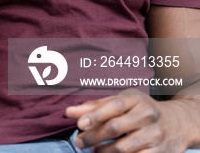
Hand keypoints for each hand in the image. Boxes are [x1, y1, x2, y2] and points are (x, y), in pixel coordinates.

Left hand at [65, 89, 187, 151]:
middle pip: (115, 128)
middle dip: (93, 136)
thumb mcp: (122, 102)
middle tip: (79, 142)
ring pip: (123, 148)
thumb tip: (69, 112)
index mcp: (136, 100)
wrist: (177, 123)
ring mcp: (155, 135)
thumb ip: (95, 107)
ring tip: (94, 150)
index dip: (95, 115)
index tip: (79, 124)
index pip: (113, 106)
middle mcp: (147, 116)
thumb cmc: (140, 110)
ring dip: (103, 152)